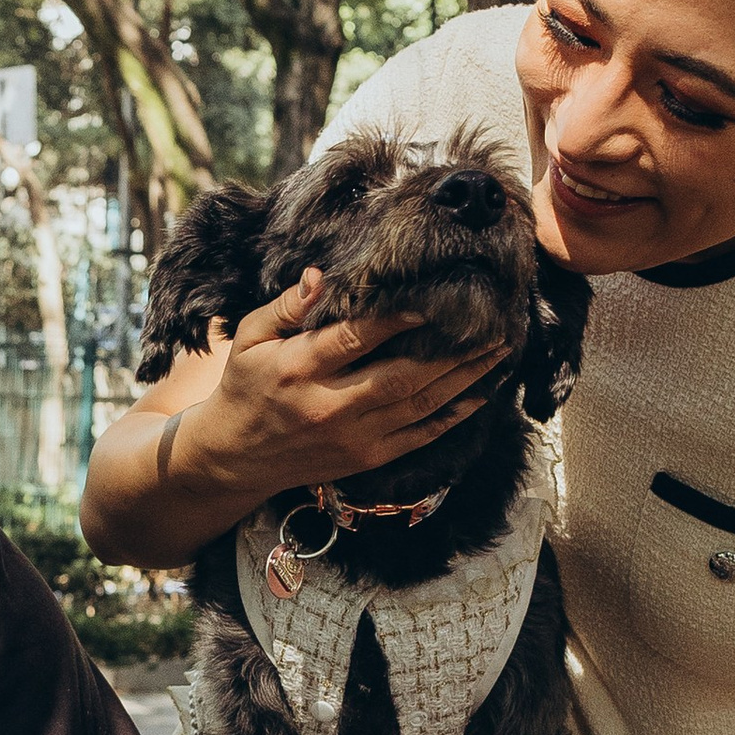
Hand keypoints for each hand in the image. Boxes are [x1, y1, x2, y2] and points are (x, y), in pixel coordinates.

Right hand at [177, 269, 511, 508]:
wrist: (234, 457)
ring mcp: (352, 437)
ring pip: (420, 404)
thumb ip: (285, 307)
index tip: (433, 297)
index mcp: (298, 369)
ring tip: (500, 350)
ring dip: (466, 378)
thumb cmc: (245, 387)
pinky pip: (420, 436)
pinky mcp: (366, 458)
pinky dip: (454, 415)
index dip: (397, 317)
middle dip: (453, 350)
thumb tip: (318, 276)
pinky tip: (482, 394)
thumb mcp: (249, 339)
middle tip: (492, 323)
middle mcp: (329, 406)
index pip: (355, 338)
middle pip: (402, 374)